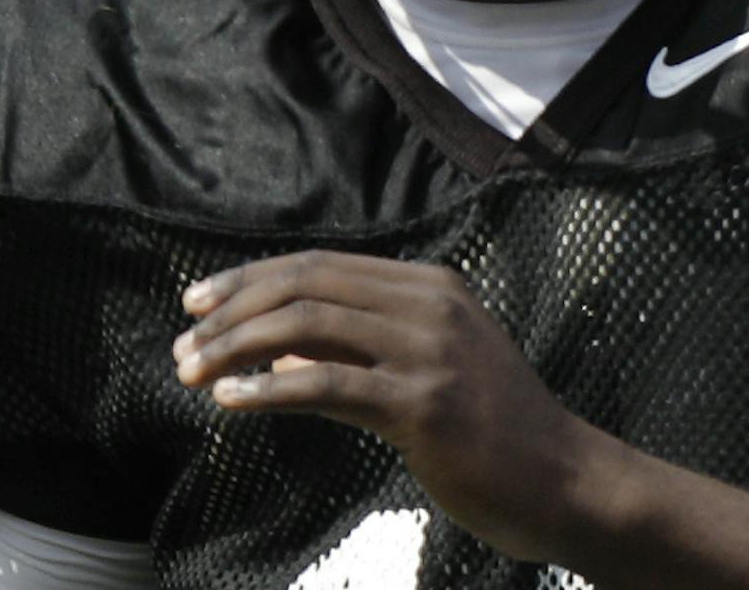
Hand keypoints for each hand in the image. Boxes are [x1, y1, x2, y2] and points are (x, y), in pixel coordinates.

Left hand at [173, 251, 599, 563]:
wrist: (565, 483)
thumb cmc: (494, 437)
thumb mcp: (426, 375)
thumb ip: (356, 355)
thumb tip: (274, 354)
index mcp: (431, 287)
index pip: (321, 266)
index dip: (251, 280)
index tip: (198, 303)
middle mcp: (430, 305)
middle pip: (307, 284)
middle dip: (233, 308)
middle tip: (183, 341)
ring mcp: (429, 352)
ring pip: (307, 326)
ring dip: (236, 347)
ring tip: (192, 372)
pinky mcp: (423, 405)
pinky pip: (326, 385)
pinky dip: (267, 388)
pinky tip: (229, 401)